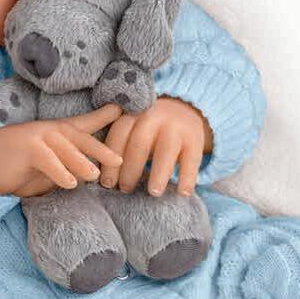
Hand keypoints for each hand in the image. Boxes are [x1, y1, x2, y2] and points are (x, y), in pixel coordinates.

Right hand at [0, 103, 124, 197]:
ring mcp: (37, 136)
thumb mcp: (48, 170)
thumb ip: (67, 169)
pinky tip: (70, 183)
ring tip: (95, 175)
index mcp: (58, 134)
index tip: (123, 111)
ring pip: (64, 148)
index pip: (84, 124)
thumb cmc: (18, 168)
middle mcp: (50, 131)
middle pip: (80, 137)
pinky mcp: (25, 147)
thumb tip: (92, 174)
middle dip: (101, 147)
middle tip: (119, 159)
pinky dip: (59, 172)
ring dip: (81, 162)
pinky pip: (46, 160)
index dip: (104, 116)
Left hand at [98, 96, 213, 196]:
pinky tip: (183, 193)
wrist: (184, 105)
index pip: (118, 136)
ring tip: (153, 192)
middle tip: (125, 189)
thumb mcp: (132, 125)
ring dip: (159, 173)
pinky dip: (187, 177)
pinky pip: (192, 159)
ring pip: (166, 150)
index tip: (107, 183)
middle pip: (140, 143)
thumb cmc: (148, 127)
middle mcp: (154, 116)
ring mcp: (176, 126)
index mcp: (133, 114)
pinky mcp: (195, 137)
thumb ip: (118, 143)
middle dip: (130, 169)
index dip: (112, 161)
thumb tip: (103, 180)